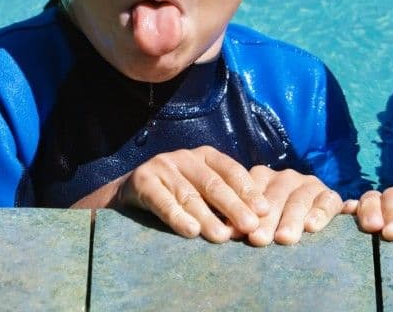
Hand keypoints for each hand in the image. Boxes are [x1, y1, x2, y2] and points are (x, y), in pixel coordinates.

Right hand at [114, 146, 269, 242]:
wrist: (128, 193)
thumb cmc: (175, 195)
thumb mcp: (200, 191)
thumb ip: (224, 201)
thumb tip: (257, 223)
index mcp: (205, 156)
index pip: (231, 170)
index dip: (248, 190)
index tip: (264, 210)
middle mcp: (185, 157)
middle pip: (213, 183)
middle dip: (234, 206)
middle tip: (250, 227)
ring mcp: (163, 166)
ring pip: (189, 195)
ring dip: (207, 217)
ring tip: (222, 237)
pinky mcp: (142, 180)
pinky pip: (162, 201)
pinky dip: (177, 216)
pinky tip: (191, 231)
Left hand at [243, 166, 342, 245]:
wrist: (312, 220)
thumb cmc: (273, 225)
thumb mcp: (257, 219)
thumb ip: (242, 222)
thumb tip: (226, 232)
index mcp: (263, 178)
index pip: (253, 192)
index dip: (245, 212)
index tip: (238, 233)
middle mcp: (286, 178)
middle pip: (275, 197)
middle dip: (267, 220)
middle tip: (258, 240)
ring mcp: (309, 184)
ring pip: (299, 200)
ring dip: (291, 219)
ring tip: (284, 238)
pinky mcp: (329, 195)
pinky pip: (327, 201)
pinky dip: (320, 212)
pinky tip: (312, 226)